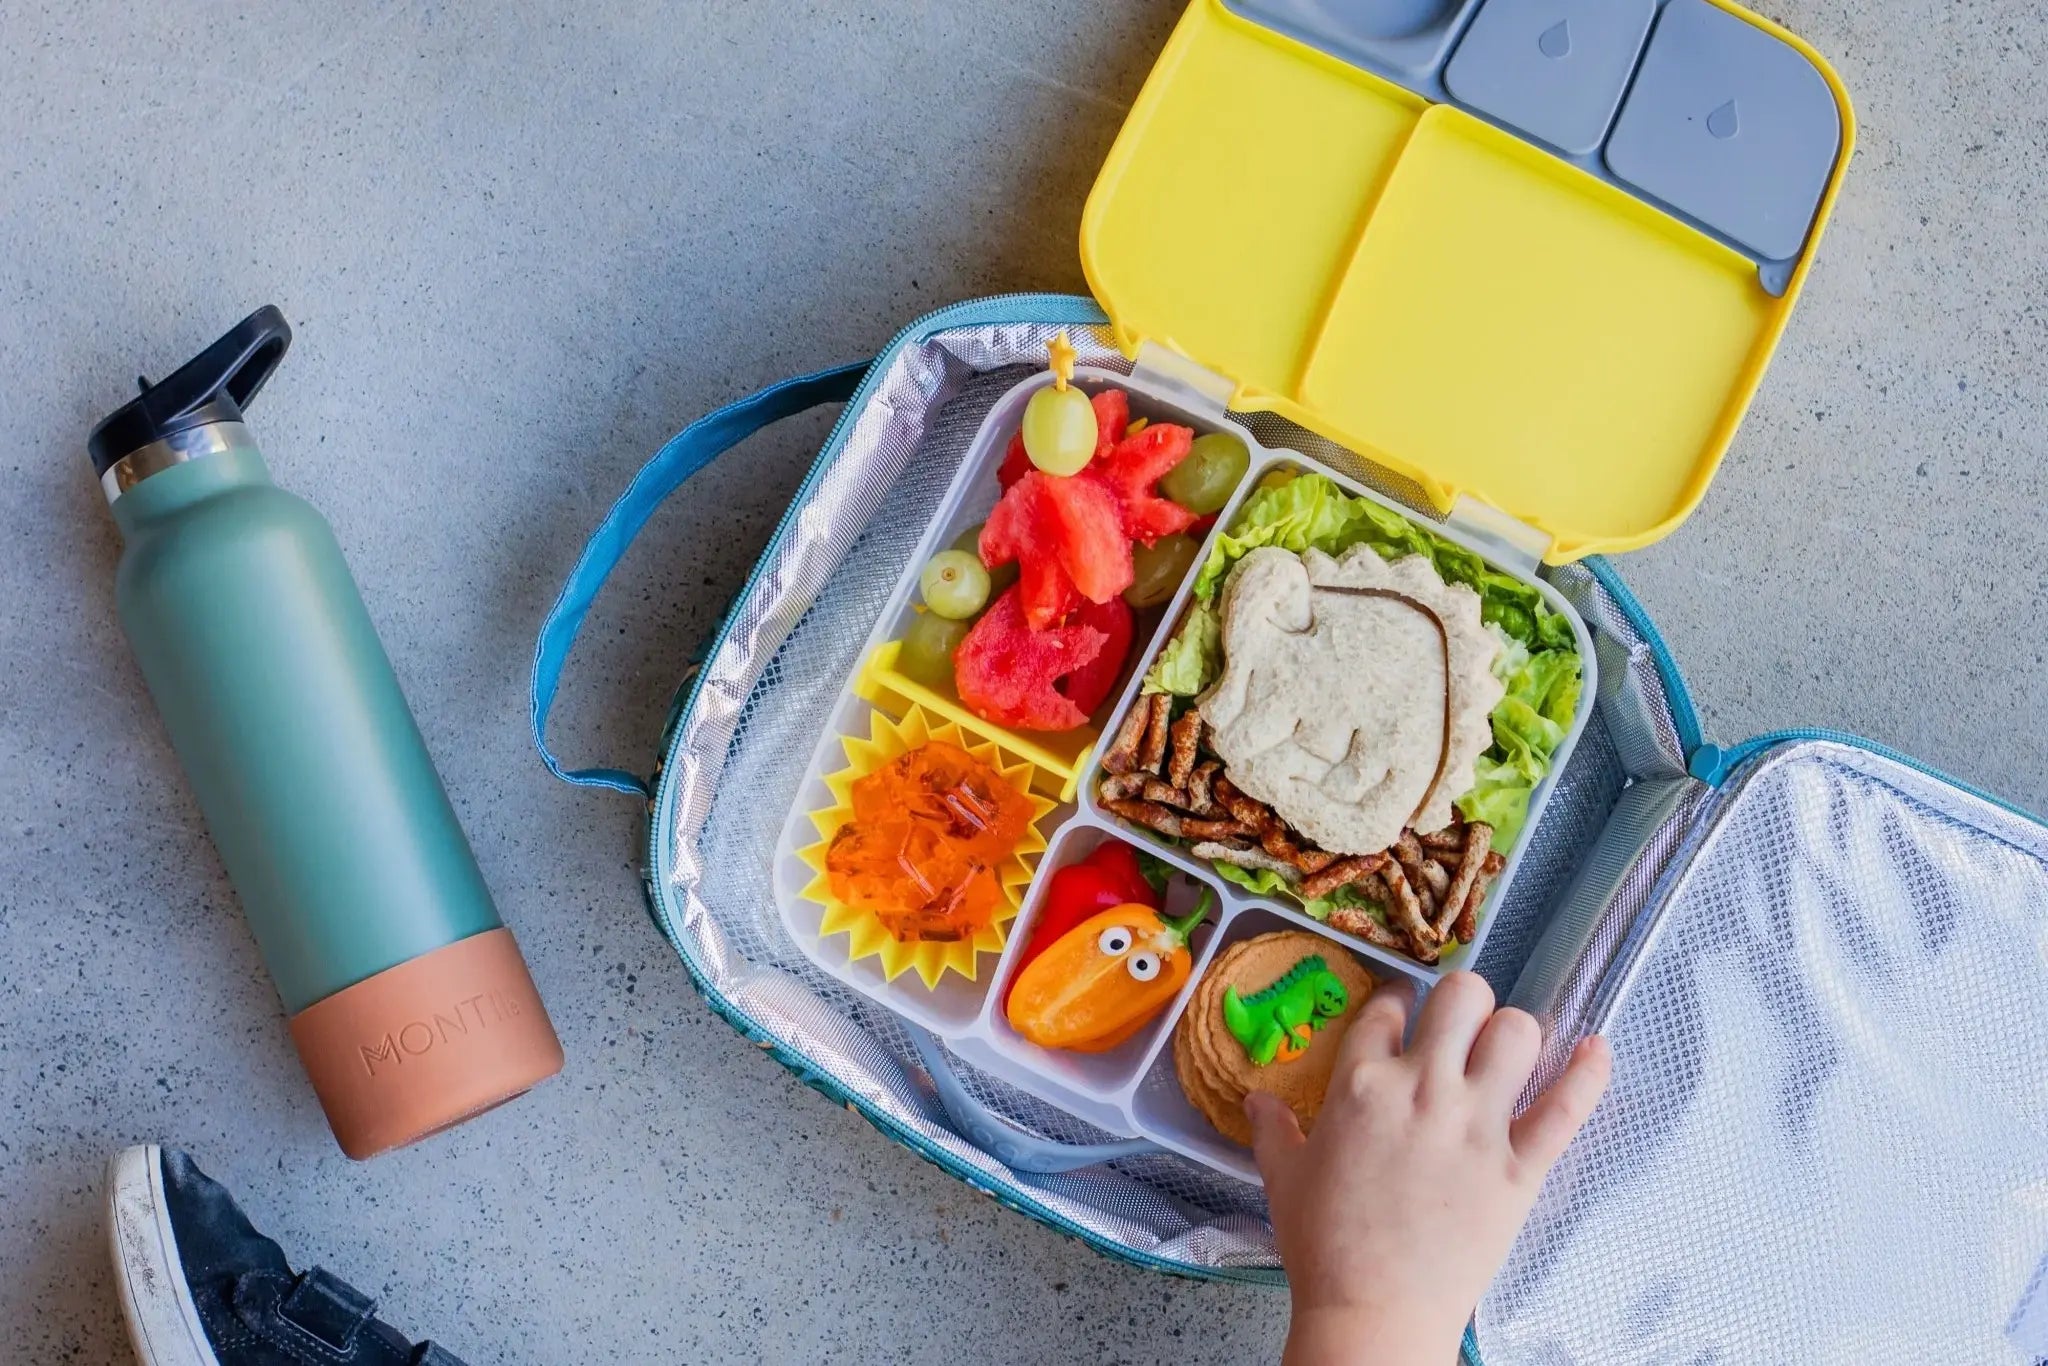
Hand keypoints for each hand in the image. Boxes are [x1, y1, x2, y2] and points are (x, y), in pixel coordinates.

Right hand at [1249, 972, 1611, 1365]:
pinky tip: (1594, 1048)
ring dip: (1514, 1032)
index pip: (1387, 1008)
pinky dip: (1588, 1072)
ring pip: (1517, 1033)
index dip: (1396, 1003)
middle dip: (1463, 1001)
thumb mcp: (1285, 1179)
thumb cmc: (1324, 1247)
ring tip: (1506, 1052)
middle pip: (1462, 996)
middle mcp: (1424, 1090)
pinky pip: (1567, 1106)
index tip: (1403, 1014)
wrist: (1375, 1314)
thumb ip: (1274, 1130)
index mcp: (1361, 1085)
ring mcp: (1477, 1126)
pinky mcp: (1520, 1167)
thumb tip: (1256, 1100)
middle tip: (1459, 1027)